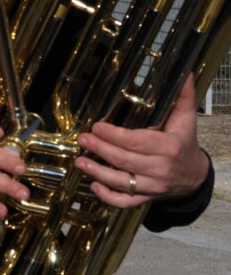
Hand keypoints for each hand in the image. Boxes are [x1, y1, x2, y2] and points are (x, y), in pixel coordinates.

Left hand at [75, 74, 208, 207]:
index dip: (114, 135)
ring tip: (79, 161)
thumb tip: (185, 72)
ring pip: (122, 182)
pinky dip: (108, 197)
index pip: (137, 142)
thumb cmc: (184, 143)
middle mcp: (160, 168)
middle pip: (125, 160)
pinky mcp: (146, 198)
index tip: (97, 126)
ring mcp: (152, 186)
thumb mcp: (186, 119)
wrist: (195, 175)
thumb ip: (183, 96)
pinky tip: (93, 185)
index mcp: (169, 147)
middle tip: (82, 139)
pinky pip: (125, 202)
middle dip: (100, 149)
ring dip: (97, 172)